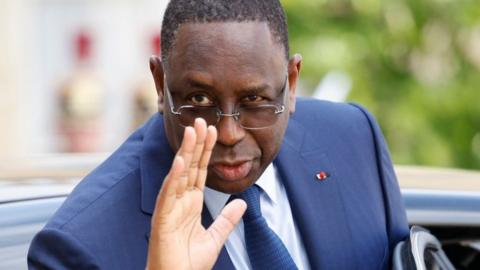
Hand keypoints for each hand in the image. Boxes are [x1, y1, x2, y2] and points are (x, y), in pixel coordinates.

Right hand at [146, 118, 246, 269]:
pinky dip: (174, 178)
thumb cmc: (189, 263)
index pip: (199, 171)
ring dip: (185, 152)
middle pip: (189, 166)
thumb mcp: (215, 238)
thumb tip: (242, 203)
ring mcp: (170, 208)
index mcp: (190, 204)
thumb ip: (227, 220)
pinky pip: (169, 195)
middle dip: (196, 143)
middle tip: (201, 120)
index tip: (212, 131)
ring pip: (178, 174)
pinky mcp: (162, 219)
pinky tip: (180, 161)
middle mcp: (179, 201)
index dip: (205, 151)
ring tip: (192, 131)